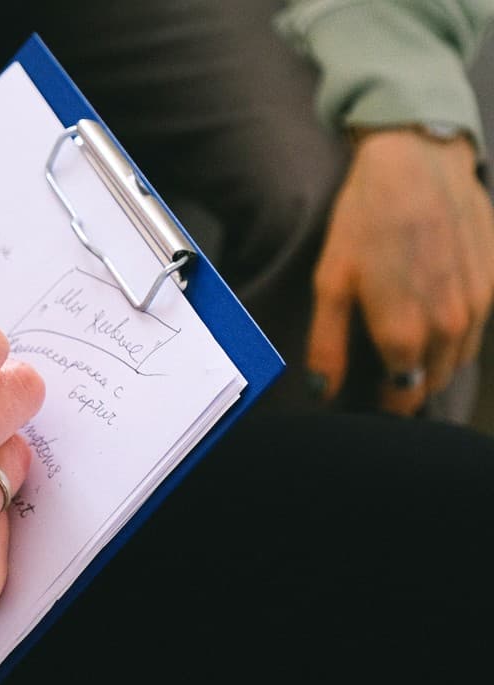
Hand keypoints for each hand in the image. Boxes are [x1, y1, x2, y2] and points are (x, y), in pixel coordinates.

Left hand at [307, 130, 493, 414]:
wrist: (419, 164)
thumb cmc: (365, 221)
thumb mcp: (331, 282)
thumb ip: (328, 344)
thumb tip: (324, 392)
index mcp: (404, 333)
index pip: (401, 396)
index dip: (384, 403)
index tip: (369, 400)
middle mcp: (448, 326)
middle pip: (432, 382)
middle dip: (408, 386)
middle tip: (383, 375)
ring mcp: (478, 306)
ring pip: (457, 360)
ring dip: (434, 363)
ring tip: (405, 350)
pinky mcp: (493, 283)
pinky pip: (476, 331)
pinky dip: (455, 336)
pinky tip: (431, 316)